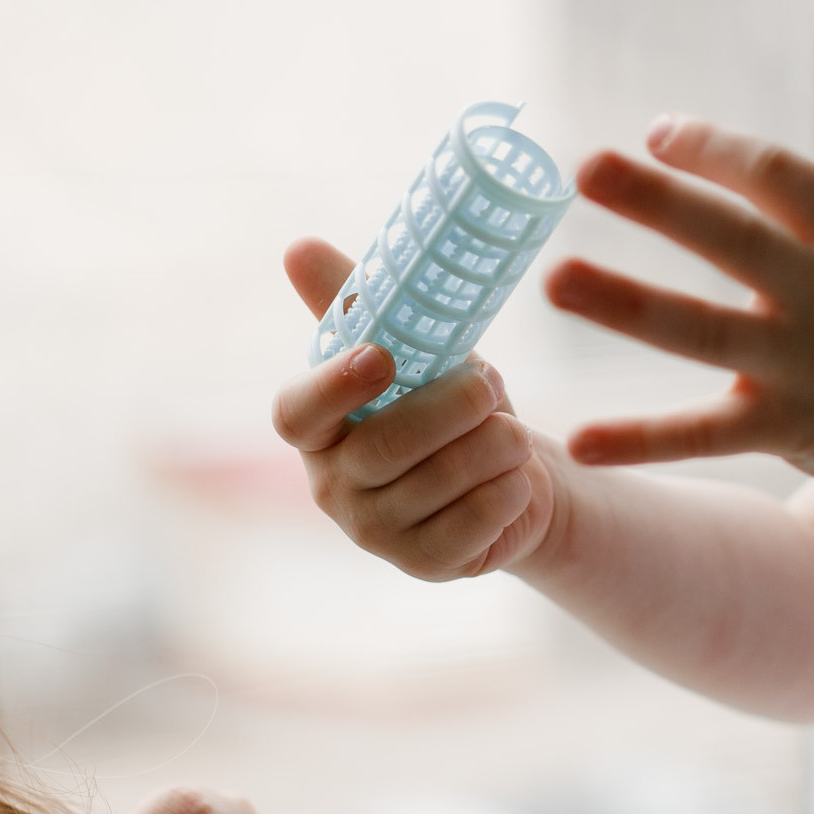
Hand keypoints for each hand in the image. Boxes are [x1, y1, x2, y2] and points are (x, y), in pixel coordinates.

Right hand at [272, 236, 558, 580]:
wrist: (507, 472)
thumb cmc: (445, 400)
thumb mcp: (413, 346)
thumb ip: (359, 302)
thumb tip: (297, 247)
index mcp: (316, 428)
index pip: (296, 413)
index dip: (334, 387)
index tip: (380, 357)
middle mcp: (332, 486)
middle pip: (386, 446)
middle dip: (450, 408)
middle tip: (492, 383)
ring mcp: (375, 532)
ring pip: (438, 483)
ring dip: (491, 447)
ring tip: (513, 432)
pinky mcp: (425, 565)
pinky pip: (473, 524)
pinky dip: (507, 491)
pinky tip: (516, 477)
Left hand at [547, 79, 813, 511]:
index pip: (778, 177)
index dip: (716, 150)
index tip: (657, 133)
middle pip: (731, 240)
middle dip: (657, 202)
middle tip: (584, 168)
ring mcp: (807, 368)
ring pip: (701, 332)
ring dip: (625, 306)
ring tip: (554, 280)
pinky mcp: (791, 432)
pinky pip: (704, 434)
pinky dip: (643, 440)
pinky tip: (576, 441)